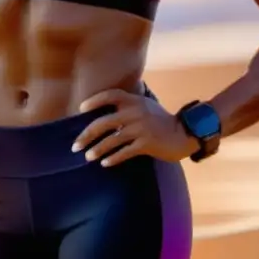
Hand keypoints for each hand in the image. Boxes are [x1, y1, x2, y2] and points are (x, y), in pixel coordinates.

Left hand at [71, 89, 199, 167]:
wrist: (183, 134)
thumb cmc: (161, 120)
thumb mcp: (146, 105)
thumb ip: (129, 105)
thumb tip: (107, 109)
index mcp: (134, 100)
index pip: (111, 95)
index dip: (95, 100)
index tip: (81, 109)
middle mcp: (135, 112)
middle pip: (104, 122)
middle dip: (87, 134)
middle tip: (76, 145)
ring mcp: (141, 128)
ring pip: (112, 140)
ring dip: (97, 149)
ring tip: (87, 157)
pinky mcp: (146, 144)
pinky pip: (124, 152)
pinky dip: (113, 159)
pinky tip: (104, 163)